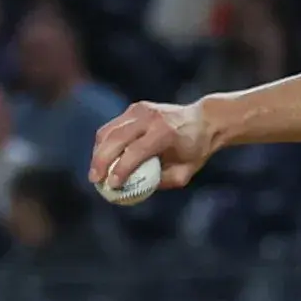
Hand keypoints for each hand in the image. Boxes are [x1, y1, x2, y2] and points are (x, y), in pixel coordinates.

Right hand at [92, 101, 215, 190]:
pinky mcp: (135, 108)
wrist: (205, 120)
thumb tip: (134, 191)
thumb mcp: (185, 172)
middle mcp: (151, 117)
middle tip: (95, 180)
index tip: (112, 185)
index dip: (121, 169)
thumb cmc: (195, 151)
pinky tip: (103, 159)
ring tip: (96, 172)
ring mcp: (141, 109)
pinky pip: (113, 126)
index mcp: (166, 132)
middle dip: (101, 161)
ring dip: (98, 152)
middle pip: (116, 138)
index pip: (136, 150)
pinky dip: (104, 143)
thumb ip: (161, 182)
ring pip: (109, 130)